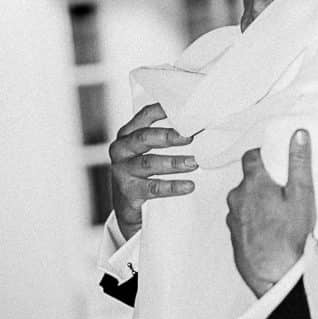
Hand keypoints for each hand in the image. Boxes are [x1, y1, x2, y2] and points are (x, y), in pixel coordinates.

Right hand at [110, 103, 197, 238]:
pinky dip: (172, 186)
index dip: (162, 110)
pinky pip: (153, 187)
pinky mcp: (128, 191)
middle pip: (144, 137)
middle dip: (168, 136)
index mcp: (127, 135)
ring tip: (194, 163)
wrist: (128, 210)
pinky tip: (188, 185)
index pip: (144, 116)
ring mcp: (122, 171)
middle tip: (189, 137)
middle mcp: (121, 150)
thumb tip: (196, 129)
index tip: (183, 108)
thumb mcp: (148, 153)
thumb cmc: (142, 176)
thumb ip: (163, 139)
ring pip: (149, 163)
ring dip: (174, 162)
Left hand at [225, 130, 316, 296]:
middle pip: (247, 180)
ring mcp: (232, 217)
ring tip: (277, 214)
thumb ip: (298, 163)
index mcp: (253, 183)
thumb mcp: (301, 195)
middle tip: (282, 192)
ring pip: (243, 200)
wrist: (275, 274)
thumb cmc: (290, 235)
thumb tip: (298, 134)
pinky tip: (268, 229)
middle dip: (262, 182)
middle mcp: (236, 197)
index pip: (250, 157)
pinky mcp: (233, 234)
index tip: (275, 163)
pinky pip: (242, 219)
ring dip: (256, 202)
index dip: (262, 156)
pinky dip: (252, 219)